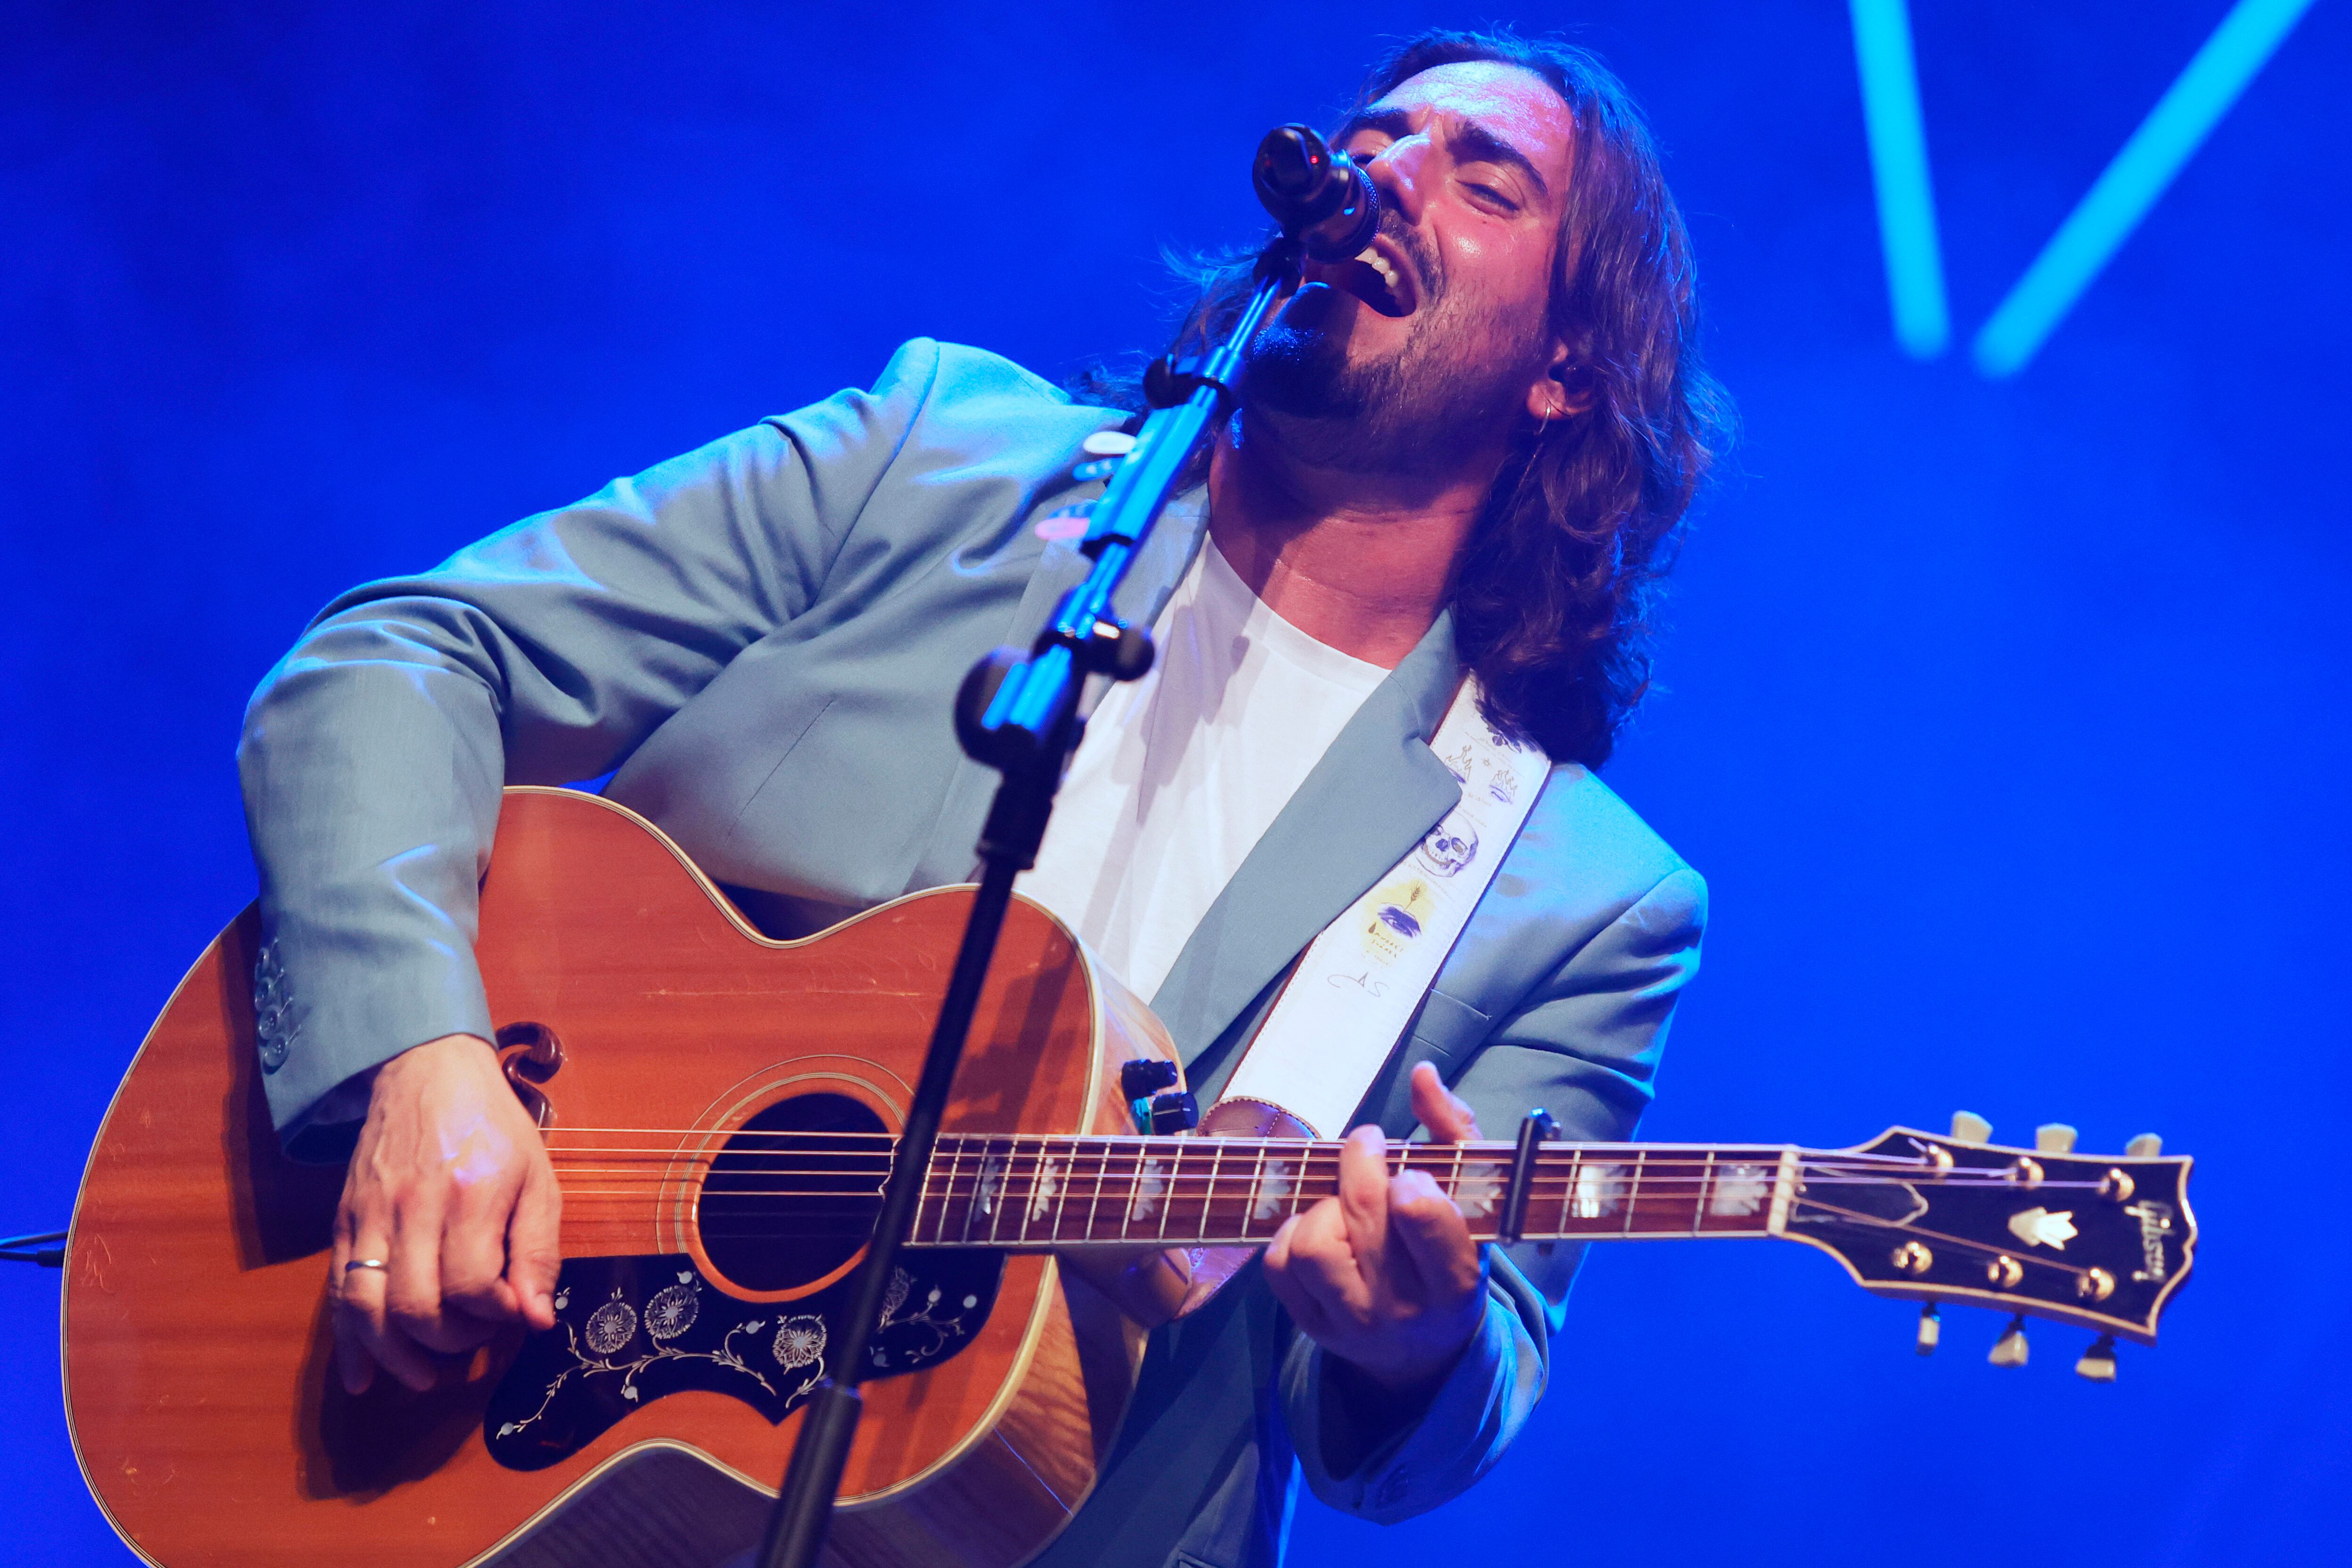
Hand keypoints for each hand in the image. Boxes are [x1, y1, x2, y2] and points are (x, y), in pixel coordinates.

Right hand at [330, 1033, 560, 1392]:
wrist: (428, 1071)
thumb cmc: (494, 1128)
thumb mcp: (537, 1178)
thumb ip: (538, 1251)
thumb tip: (537, 1320)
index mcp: (470, 1193)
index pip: (472, 1284)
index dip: (494, 1314)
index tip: (513, 1312)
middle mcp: (412, 1207)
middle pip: (414, 1305)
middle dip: (449, 1341)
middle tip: (476, 1338)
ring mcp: (370, 1216)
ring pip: (365, 1307)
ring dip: (394, 1356)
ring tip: (424, 1377)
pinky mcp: (343, 1222)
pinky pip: (336, 1293)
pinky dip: (347, 1343)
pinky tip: (362, 1377)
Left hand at [1262, 1063, 1485, 1395]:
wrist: (1425, 1351)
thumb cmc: (1449, 1253)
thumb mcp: (1473, 1198)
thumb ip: (1454, 1130)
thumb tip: (1423, 1075)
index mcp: (1454, 1281)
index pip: (1421, 1216)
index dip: (1405, 1176)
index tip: (1404, 1166)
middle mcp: (1403, 1308)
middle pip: (1360, 1213)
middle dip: (1360, 1164)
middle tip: (1368, 1149)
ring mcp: (1352, 1322)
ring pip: (1312, 1243)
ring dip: (1323, 1208)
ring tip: (1343, 1204)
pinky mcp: (1312, 1326)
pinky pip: (1278, 1264)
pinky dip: (1290, 1233)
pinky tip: (1319, 1228)